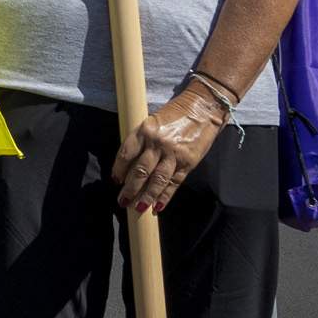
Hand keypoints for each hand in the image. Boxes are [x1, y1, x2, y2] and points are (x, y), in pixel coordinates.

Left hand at [113, 88, 222, 211]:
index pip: (126, 154)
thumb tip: (130, 164)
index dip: (119, 169)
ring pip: (157, 180)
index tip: (115, 180)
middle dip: (130, 188)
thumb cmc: (175, 114)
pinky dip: (166, 196)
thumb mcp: (153, 122)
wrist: (203, 108)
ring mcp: (174, 154)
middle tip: (122, 201)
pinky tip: (158, 207)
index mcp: (144, 130)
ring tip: (138, 208)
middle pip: (140, 170)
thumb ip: (142, 140)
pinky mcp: (188, 162)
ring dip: (146, 197)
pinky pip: (174, 183)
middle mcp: (157, 143)